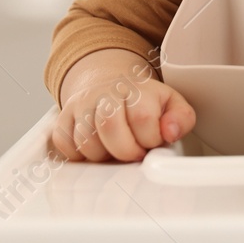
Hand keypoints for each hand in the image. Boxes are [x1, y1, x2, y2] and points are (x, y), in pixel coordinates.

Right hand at [50, 48, 196, 162]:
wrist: (111, 86)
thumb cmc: (144, 103)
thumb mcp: (171, 105)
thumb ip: (181, 118)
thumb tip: (169, 131)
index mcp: (136, 88)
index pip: (142, 116)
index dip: (149, 138)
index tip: (152, 142)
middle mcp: (105, 92)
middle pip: (109, 125)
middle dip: (125, 150)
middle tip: (134, 153)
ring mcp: (81, 104)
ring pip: (85, 140)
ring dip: (103, 155)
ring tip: (114, 149)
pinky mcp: (62, 118)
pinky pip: (64, 144)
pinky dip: (79, 155)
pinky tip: (96, 148)